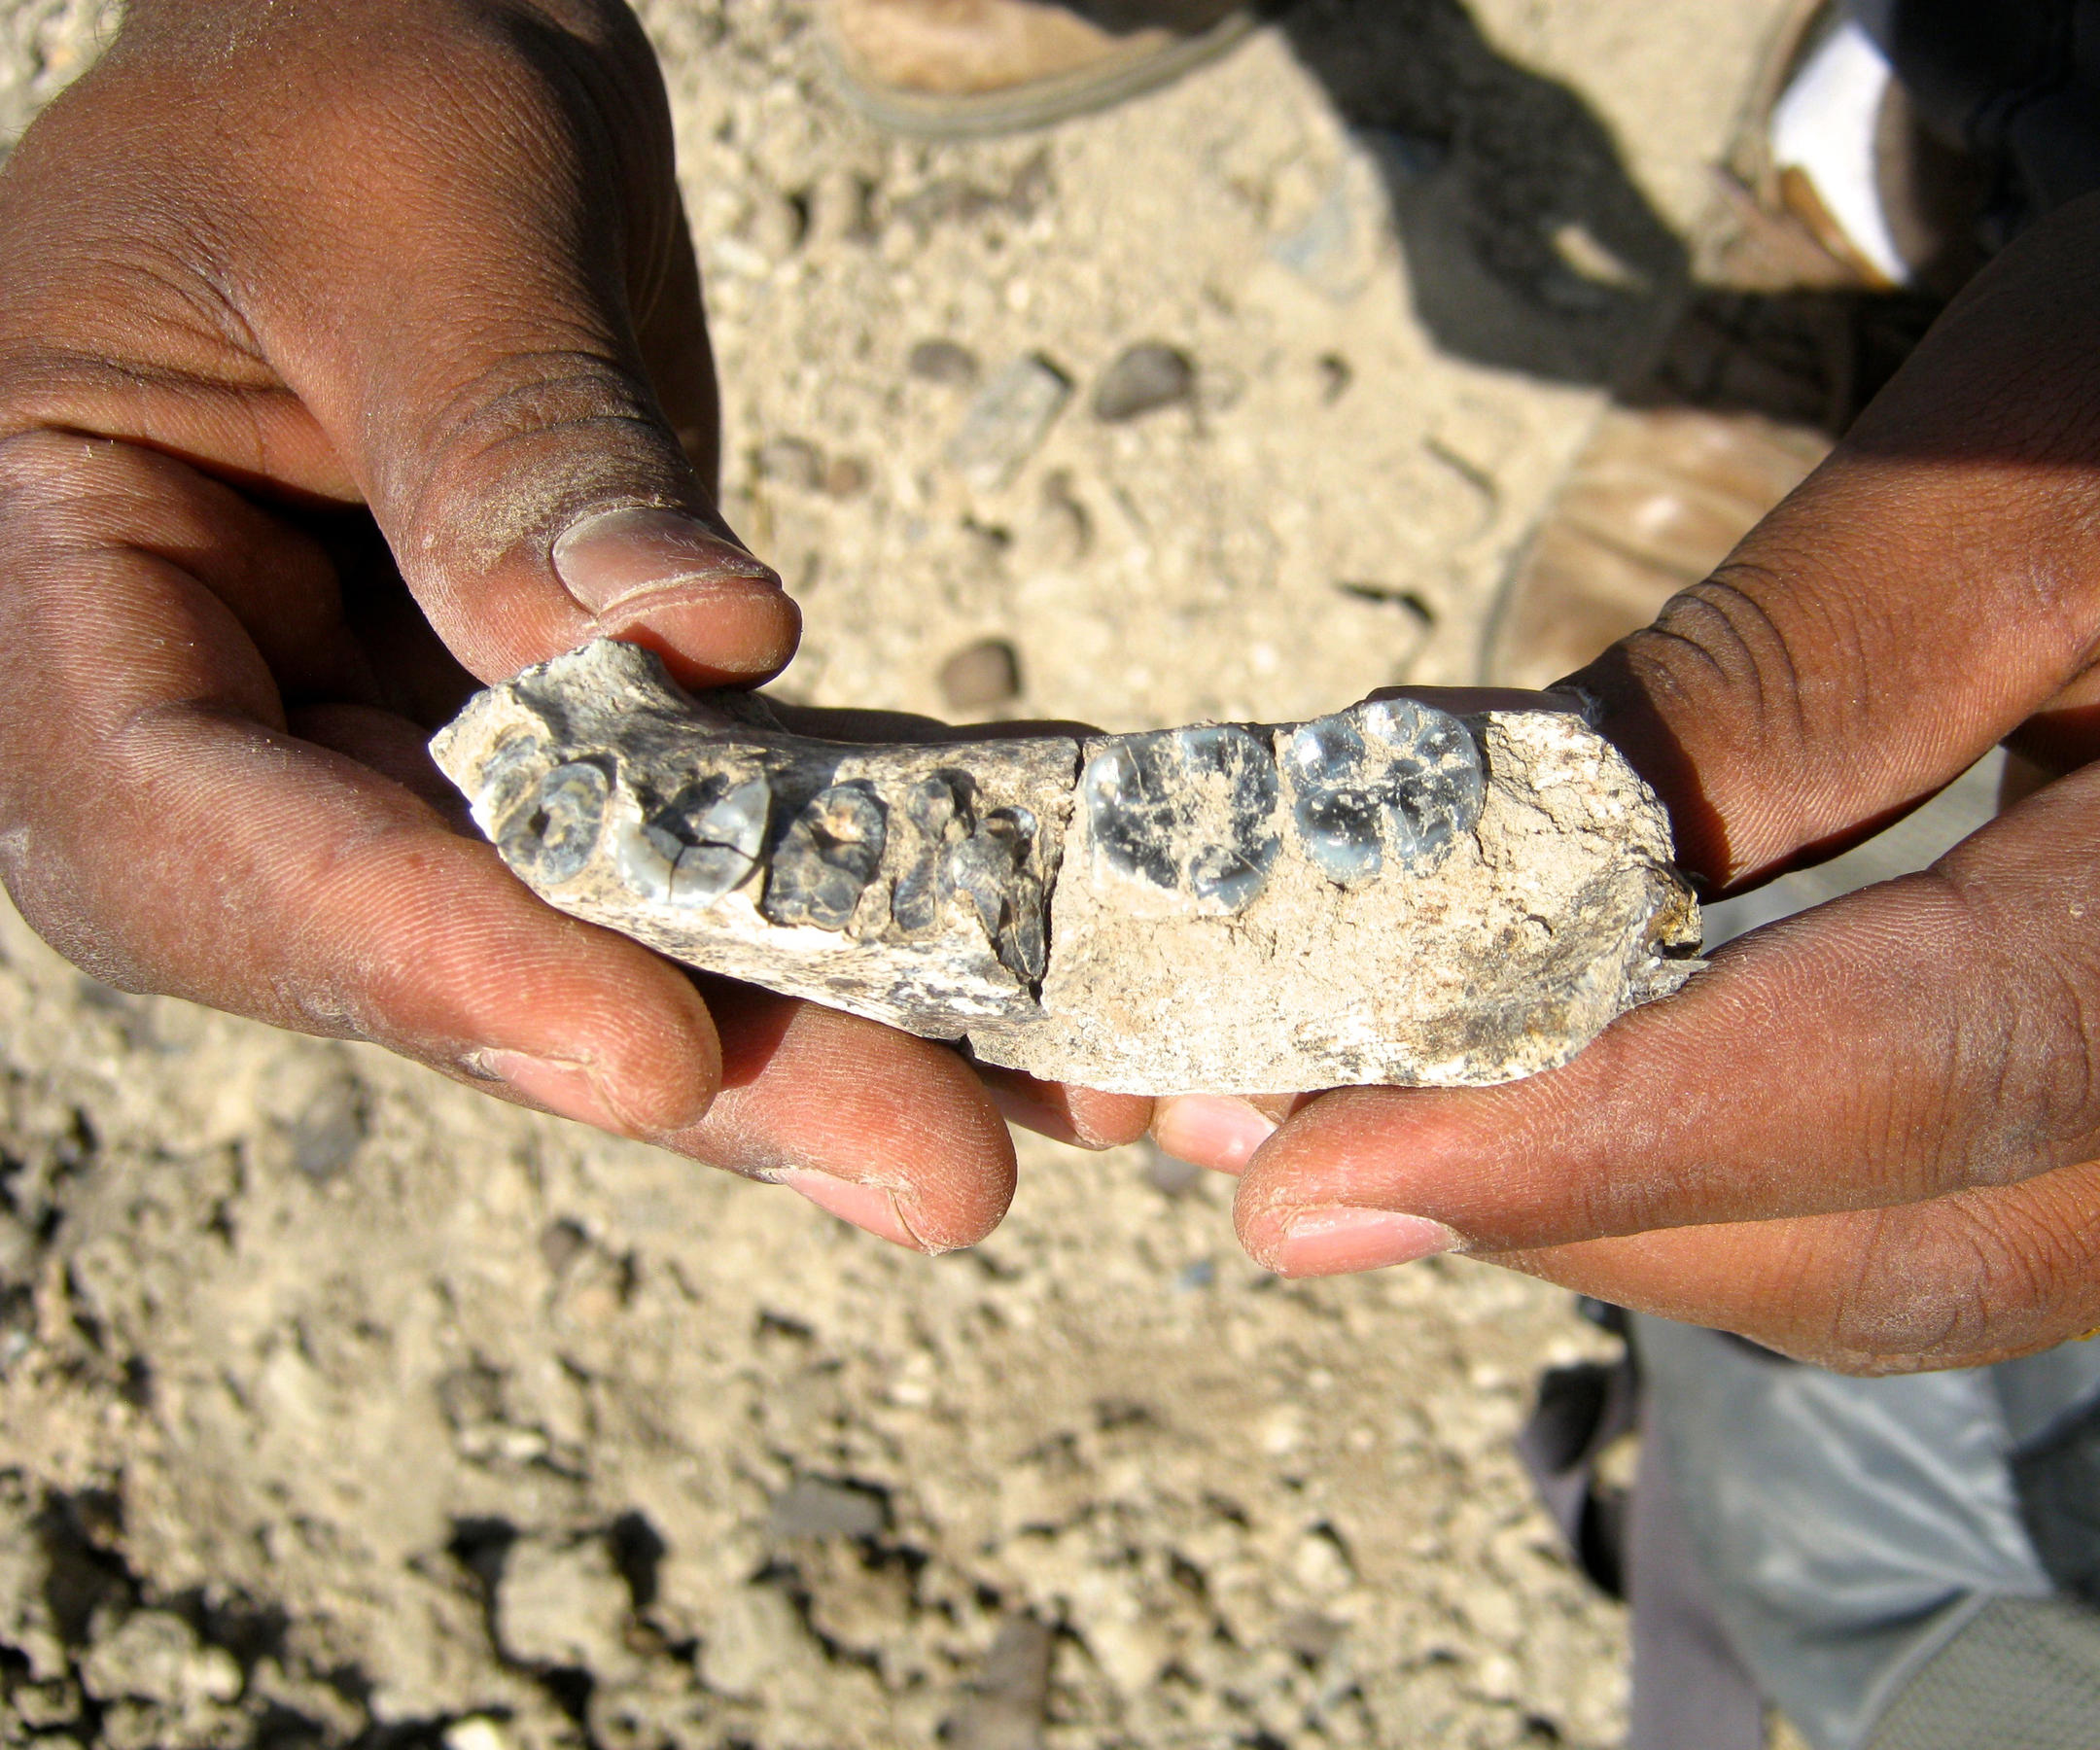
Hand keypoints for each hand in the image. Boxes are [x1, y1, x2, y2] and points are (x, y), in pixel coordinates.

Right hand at [0, 0, 1143, 1249]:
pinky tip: (1025, 994)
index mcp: (59, 582)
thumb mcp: (414, 206)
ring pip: (585, 938)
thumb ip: (510, 437)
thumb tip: (691, 644)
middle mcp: (213, 714)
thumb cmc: (347, 73)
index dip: (408, 960)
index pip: (187, 831)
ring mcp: (389, 749)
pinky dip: (858, 914)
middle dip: (686, 1057)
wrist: (404, 60)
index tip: (638, 1046)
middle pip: (423, 949)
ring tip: (1018, 1119)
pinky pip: (701, 852)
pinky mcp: (553, 748)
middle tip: (933, 1165)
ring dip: (808, 1035)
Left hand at [1164, 122, 2099, 1370]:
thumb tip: (1446, 884)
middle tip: (1283, 1146)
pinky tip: (1578, 1099)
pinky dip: (1746, 1173)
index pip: (1933, 1073)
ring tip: (1385, 1128)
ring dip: (1637, 1211)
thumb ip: (1759, 699)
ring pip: (1932, 1262)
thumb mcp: (2026, 472)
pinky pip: (1969, 1203)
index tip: (1311, 1173)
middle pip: (1913, 1237)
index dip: (1597, 1141)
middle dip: (1573, 1203)